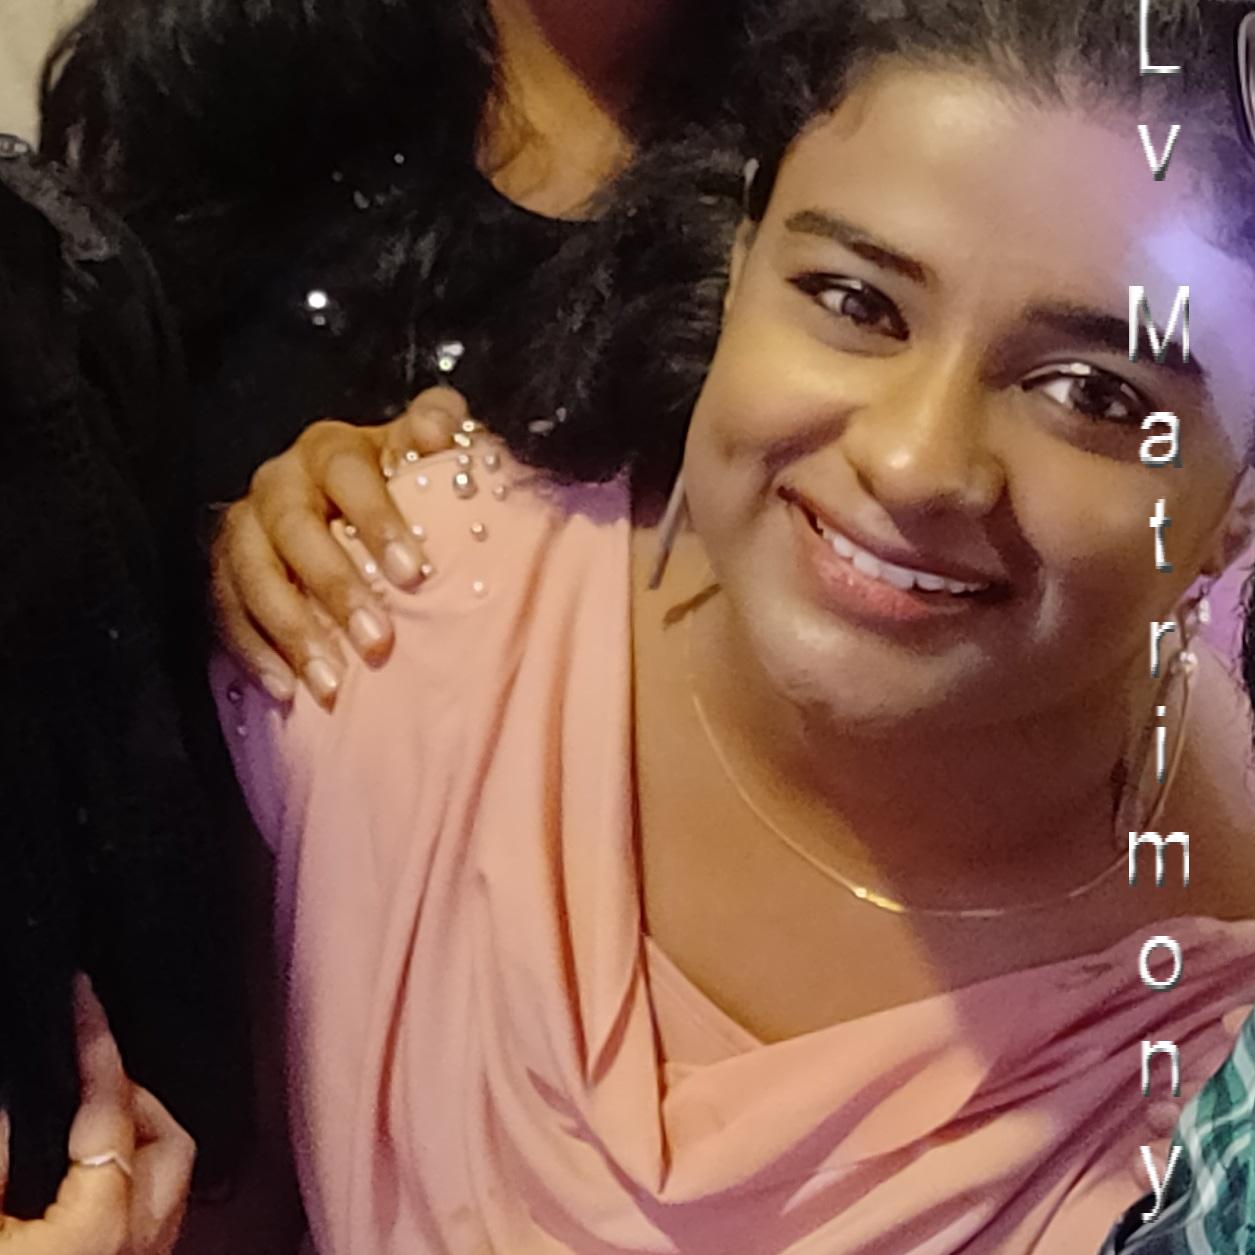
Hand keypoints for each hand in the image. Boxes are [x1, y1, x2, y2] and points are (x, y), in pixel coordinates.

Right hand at [0, 975, 195, 1253]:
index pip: (110, 1106)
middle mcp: (141, 1244)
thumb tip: (15, 1104)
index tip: (82, 993)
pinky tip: (85, 1175)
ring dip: (135, 1140)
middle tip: (83, 1076)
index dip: (94, 1042)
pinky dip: (130, 1180)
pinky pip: (152, 1217)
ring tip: (81, 1122)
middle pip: (170, 1141)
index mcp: (101, 1226)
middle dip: (134, 1097)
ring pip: (169, 1181)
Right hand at [211, 387, 469, 707]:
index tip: (415, 574)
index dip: (378, 520)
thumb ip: (439, 427)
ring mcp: (245, 528)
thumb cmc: (402, 480)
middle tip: (377, 641)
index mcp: (329, 449)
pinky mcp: (225, 572)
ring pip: (253, 576)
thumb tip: (436, 432)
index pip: (347, 476)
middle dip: (334, 587)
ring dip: (290, 631)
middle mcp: (278, 482)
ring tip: (330, 684)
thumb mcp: (424, 446)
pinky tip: (286, 691)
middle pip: (295, 530)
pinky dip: (254, 653)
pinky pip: (225, 612)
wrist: (350, 504)